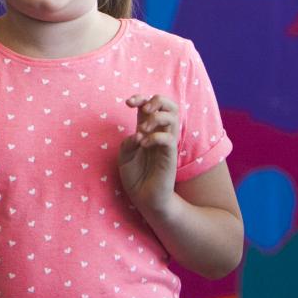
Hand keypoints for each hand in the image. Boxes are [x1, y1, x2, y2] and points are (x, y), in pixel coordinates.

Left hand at [117, 94, 179, 214]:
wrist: (144, 198)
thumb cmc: (135, 177)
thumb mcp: (124, 156)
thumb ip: (128, 142)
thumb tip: (137, 134)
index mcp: (147, 130)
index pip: (150, 105)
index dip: (141, 98)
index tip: (128, 103)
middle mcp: (159, 134)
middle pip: (170, 105)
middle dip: (156, 100)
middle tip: (143, 109)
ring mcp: (167, 144)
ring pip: (172, 118)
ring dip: (155, 118)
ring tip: (141, 130)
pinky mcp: (170, 156)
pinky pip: (169, 139)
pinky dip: (155, 136)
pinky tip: (143, 144)